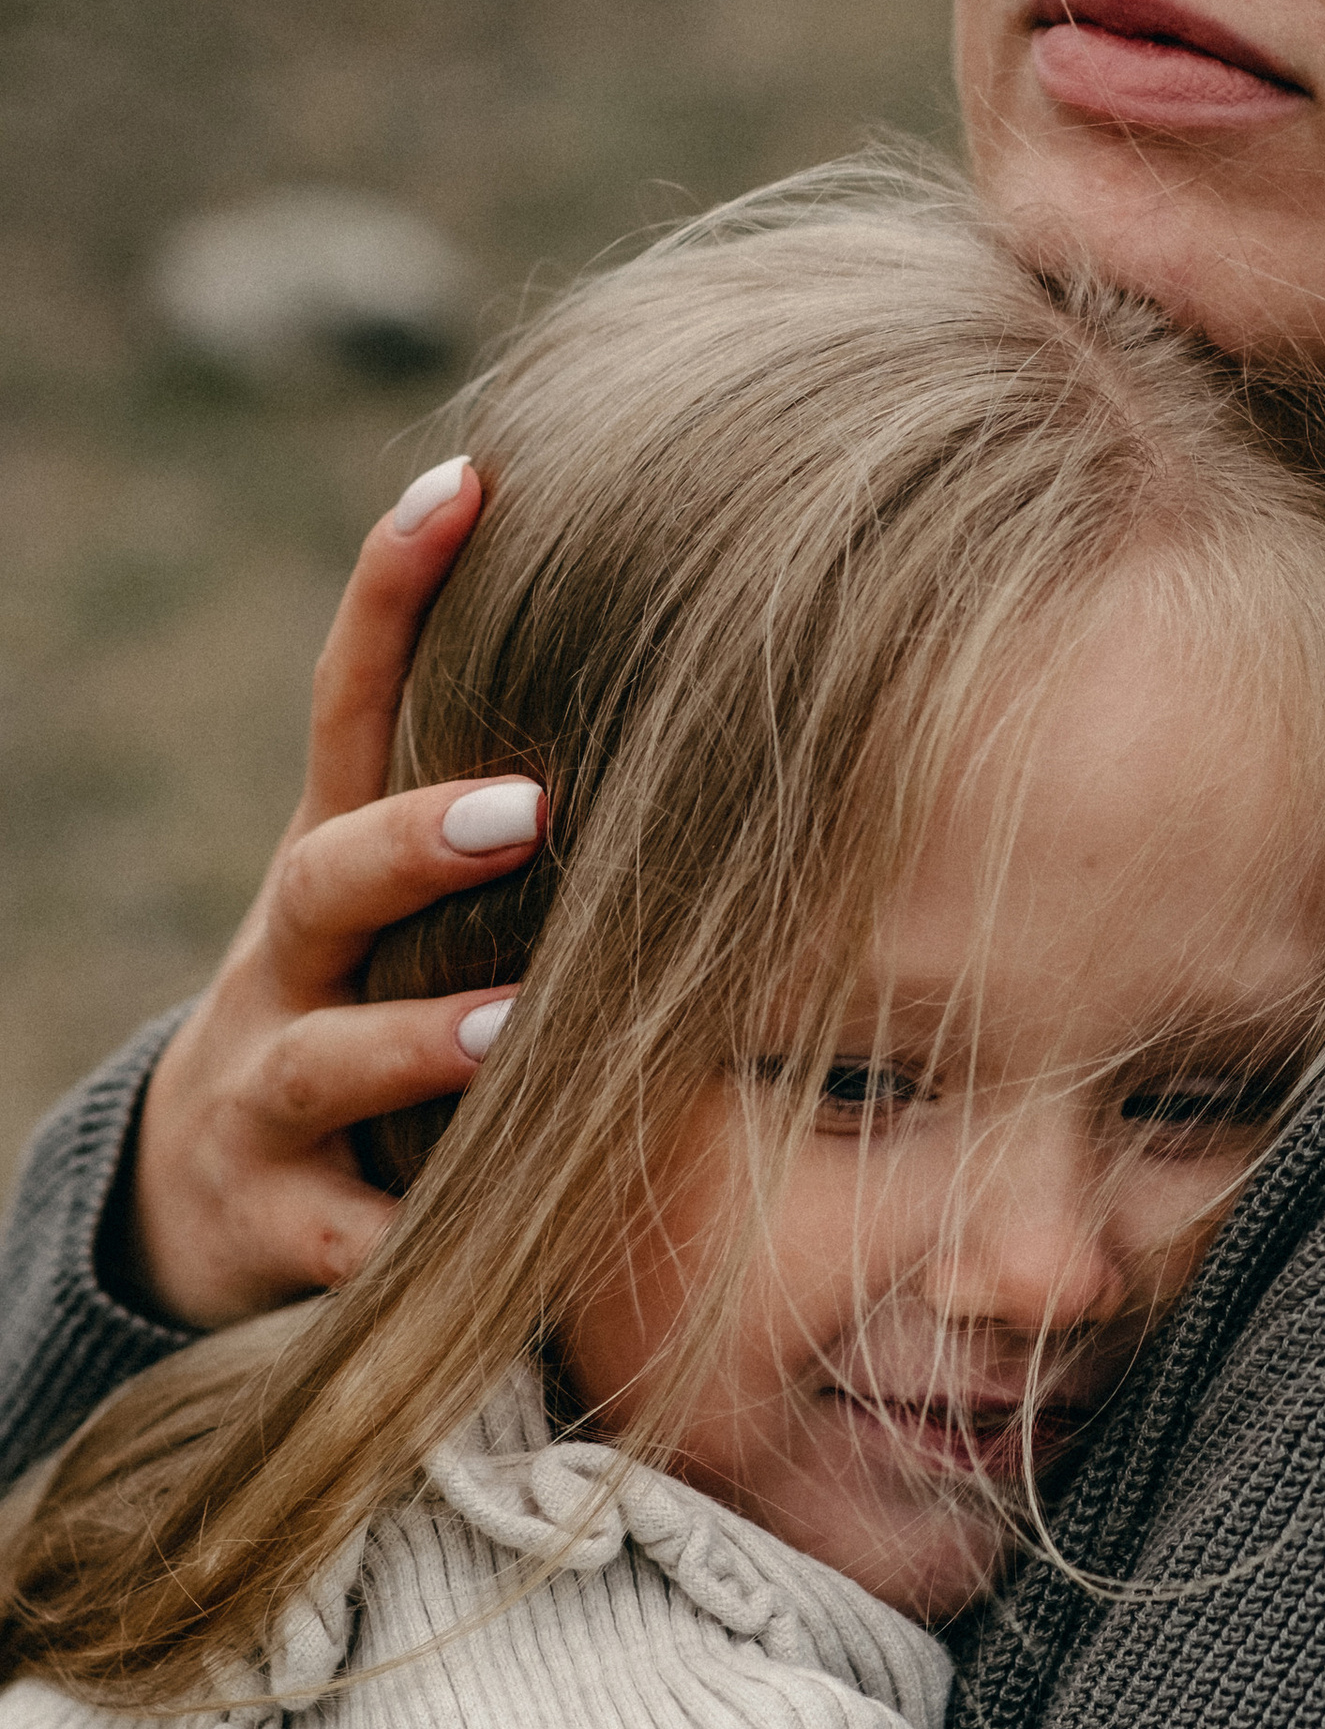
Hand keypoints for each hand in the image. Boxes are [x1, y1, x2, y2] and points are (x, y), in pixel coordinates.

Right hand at [120, 461, 535, 1327]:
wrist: (205, 1199)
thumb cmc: (375, 1010)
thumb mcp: (417, 906)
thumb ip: (511, 800)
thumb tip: (714, 649)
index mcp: (335, 864)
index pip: (350, 702)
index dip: (393, 588)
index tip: (467, 479)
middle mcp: (287, 966)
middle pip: (323, 876)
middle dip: (417, 839)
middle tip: (532, 809)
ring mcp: (265, 1093)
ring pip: (322, 1058)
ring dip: (418, 1042)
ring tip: (518, 1030)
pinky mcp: (273, 1225)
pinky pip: (341, 1240)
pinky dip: (399, 1244)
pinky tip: (465, 1249)